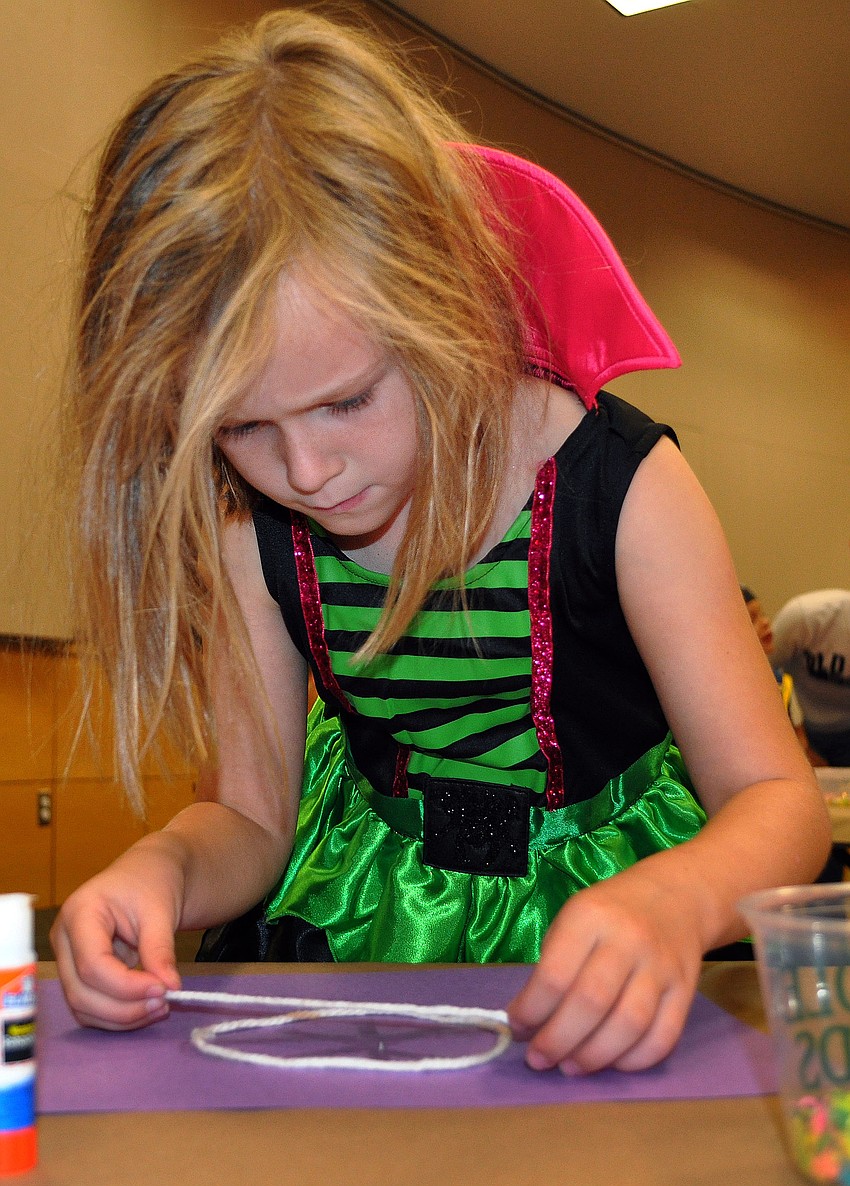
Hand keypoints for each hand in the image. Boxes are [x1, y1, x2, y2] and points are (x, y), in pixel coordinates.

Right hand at [50, 846, 183, 1030]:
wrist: (147, 874)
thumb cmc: (151, 882)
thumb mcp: (160, 910)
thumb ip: (160, 949)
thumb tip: (169, 987)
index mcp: (79, 913)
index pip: (92, 964)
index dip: (126, 986)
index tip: (163, 989)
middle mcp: (64, 939)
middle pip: (81, 992)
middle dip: (124, 1008)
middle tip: (164, 1003)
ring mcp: (67, 958)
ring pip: (83, 1006)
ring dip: (122, 1017)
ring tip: (160, 1007)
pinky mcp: (78, 973)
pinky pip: (91, 1006)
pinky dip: (118, 1014)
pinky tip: (147, 1006)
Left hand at [507, 861, 704, 1073]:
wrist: (672, 898)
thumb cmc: (609, 913)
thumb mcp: (572, 918)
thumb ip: (553, 964)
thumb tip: (529, 1022)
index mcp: (590, 916)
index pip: (555, 974)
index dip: (531, 1010)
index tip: (516, 1028)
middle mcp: (628, 939)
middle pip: (591, 1002)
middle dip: (558, 1040)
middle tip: (538, 1059)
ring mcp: (661, 965)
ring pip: (629, 1024)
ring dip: (594, 1057)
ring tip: (570, 1067)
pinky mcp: (685, 990)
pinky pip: (663, 1036)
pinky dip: (634, 1060)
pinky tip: (611, 1063)